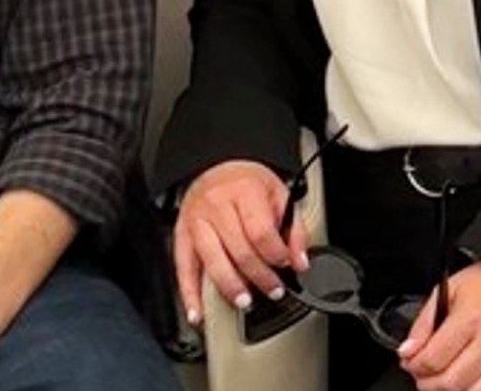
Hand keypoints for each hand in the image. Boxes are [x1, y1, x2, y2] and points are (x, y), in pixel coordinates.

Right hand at [172, 160, 307, 326]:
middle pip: (239, 250)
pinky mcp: (181, 236)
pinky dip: (189, 295)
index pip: (261, 231)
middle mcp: (216, 206)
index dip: (275, 253)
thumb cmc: (247, 183)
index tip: (285, 264)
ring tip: (245, 302)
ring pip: (213, 262)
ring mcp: (196, 222)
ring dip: (230, 287)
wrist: (214, 167)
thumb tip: (300, 262)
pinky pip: (183, 269)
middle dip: (260, 276)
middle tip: (274, 290)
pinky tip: (197, 313)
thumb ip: (294, 229)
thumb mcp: (279, 194)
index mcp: (244, 191)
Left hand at [397, 260, 480, 390]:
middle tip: (425, 376)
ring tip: (446, 381)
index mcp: (471, 318)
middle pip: (451, 382)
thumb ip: (423, 324)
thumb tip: (407, 352)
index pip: (432, 360)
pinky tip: (473, 386)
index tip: (412, 364)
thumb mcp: (448, 291)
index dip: (414, 366)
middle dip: (429, 384)